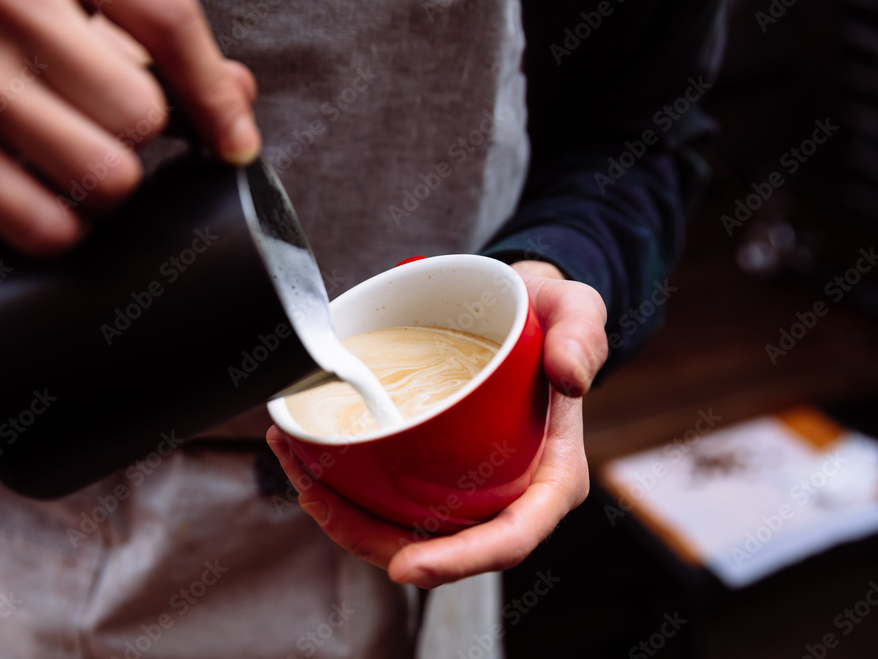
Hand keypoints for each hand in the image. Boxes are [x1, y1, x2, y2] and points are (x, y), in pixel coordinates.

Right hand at [0, 0, 259, 254]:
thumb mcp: (64, 1)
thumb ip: (153, 40)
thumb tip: (237, 96)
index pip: (166, 18)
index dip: (214, 94)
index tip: (235, 143)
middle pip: (141, 112)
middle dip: (138, 136)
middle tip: (96, 124)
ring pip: (106, 176)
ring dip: (104, 185)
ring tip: (65, 157)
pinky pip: (48, 225)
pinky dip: (60, 225)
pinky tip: (34, 190)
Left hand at [267, 260, 607, 587]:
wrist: (521, 309)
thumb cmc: (551, 318)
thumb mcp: (577, 311)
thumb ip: (580, 336)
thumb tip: (570, 378)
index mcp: (549, 478)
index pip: (510, 538)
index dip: (459, 561)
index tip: (406, 567)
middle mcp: (508, 495)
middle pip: (440, 547)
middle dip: (372, 541)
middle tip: (315, 497)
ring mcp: (469, 489)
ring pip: (404, 530)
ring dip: (344, 516)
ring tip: (298, 470)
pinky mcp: (437, 471)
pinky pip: (390, 498)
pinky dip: (345, 488)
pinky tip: (308, 455)